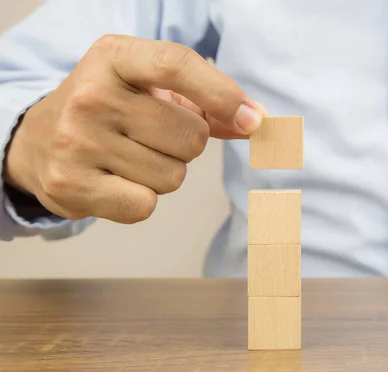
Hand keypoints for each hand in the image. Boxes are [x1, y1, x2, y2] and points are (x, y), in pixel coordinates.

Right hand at [3, 35, 265, 223]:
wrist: (38, 140)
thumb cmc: (111, 111)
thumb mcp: (151, 89)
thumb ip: (208, 102)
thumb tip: (258, 121)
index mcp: (114, 57)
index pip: (176, 65)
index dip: (222, 94)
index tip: (251, 120)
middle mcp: (91, 94)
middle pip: (191, 137)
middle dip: (187, 145)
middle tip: (153, 137)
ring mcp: (76, 140)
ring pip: (173, 177)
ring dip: (163, 173)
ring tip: (130, 158)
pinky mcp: (70, 184)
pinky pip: (145, 205)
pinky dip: (140, 200)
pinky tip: (116, 181)